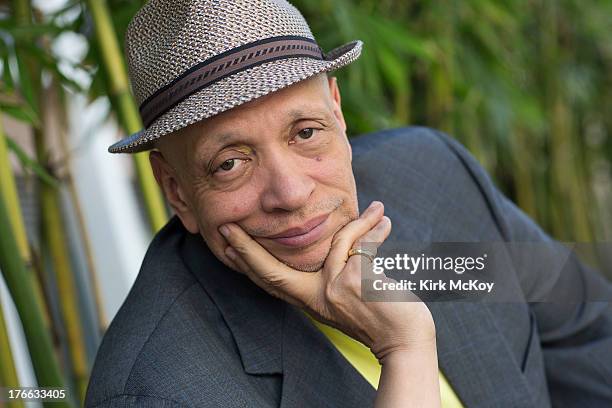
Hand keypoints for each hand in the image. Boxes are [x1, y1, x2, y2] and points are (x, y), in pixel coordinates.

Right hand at [219, 201, 434, 360]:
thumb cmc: (380, 316)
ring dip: (362, 222)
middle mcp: (317, 298)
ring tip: (377, 210)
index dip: (247, 261)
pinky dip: (377, 229)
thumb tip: (347, 230)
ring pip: (339, 240)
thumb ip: (338, 269)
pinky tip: (385, 221)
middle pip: (271, 271)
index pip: (271, 280)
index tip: (227, 242)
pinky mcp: (355, 279)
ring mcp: (333, 288)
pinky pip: (362, 242)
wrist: (405, 341)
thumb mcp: (348, 295)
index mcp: (311, 301)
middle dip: (246, 248)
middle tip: (228, 226)